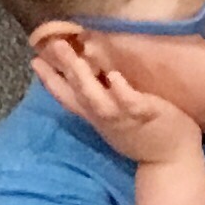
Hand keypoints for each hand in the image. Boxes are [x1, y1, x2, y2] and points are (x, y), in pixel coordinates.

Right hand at [28, 30, 199, 167]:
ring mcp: (122, 116)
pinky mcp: (145, 115)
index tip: (34, 59)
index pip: (66, 96)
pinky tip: (115, 77)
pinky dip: (121, 91)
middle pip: (77, 92)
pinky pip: (130, 103)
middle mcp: (103, 115)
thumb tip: (92, 75)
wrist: (169, 161)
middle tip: (51, 44)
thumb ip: (102, 97)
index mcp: (95, 114)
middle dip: (63, 69)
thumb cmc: (144, 133)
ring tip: (77, 58)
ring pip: (97, 98)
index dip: (49, 80)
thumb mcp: (115, 117)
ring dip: (85, 79)